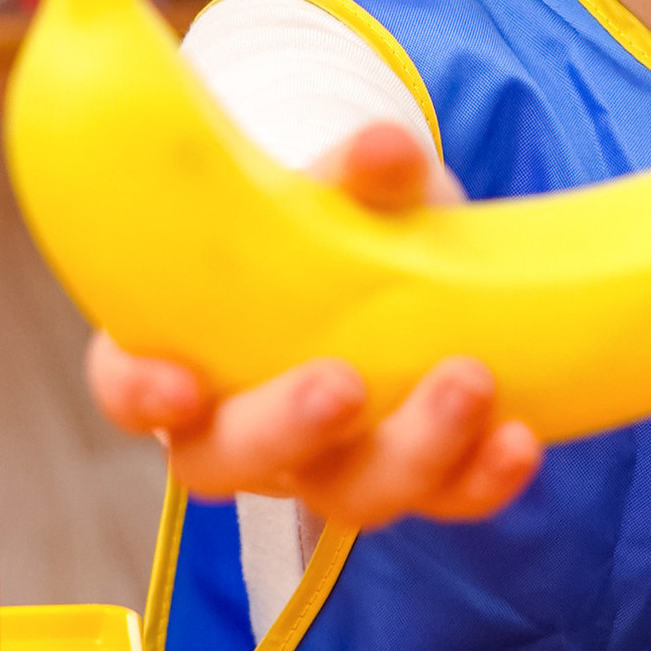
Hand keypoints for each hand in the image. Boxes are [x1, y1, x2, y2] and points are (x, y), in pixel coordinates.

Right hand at [84, 118, 544, 528]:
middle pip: (232, 462)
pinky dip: (482, 480)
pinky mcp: (410, 479)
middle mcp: (240, 426)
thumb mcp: (339, 184)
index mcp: (184, 350)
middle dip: (289, 431)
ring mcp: (324, 464)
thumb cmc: (340, 219)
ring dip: (413, 452)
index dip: (141, 394)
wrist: (412, 251)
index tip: (178, 385)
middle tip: (344, 384)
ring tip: (472, 382)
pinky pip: (441, 500)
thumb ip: (353, 170)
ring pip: (347, 494)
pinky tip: (521, 440)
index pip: (130, 389)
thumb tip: (384, 150)